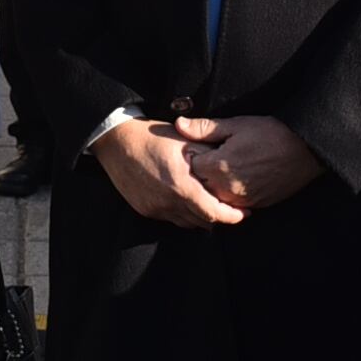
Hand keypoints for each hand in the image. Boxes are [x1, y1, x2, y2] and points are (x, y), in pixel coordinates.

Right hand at [95, 116, 243, 227]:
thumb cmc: (152, 137)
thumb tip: (230, 166)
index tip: (244, 213)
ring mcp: (155, 208)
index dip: (232, 216)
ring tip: (212, 206)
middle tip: (233, 209)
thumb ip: (209, 156)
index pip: (213, 213)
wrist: (116, 142)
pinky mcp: (145, 209)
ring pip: (187, 223)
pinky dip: (184, 214)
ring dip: (201, 218)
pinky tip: (190, 203)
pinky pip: (171, 218)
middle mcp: (167, 202)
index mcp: (181, 186)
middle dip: (220, 218)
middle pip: (202, 222)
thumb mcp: (185, 141)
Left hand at [177, 114, 323, 213]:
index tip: (201, 147)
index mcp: (218, 168)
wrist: (306, 151)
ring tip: (229, 166)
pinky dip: (232, 193)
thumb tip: (179, 125)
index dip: (194, 155)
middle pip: (201, 185)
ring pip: (217, 196)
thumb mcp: (236, 125)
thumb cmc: (271, 134)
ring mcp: (241, 200)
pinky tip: (241, 177)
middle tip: (215, 156)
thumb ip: (204, 129)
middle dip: (202, 173)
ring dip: (216, 185)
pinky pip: (234, 203)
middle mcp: (226, 189)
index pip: (190, 167)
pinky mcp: (255, 205)